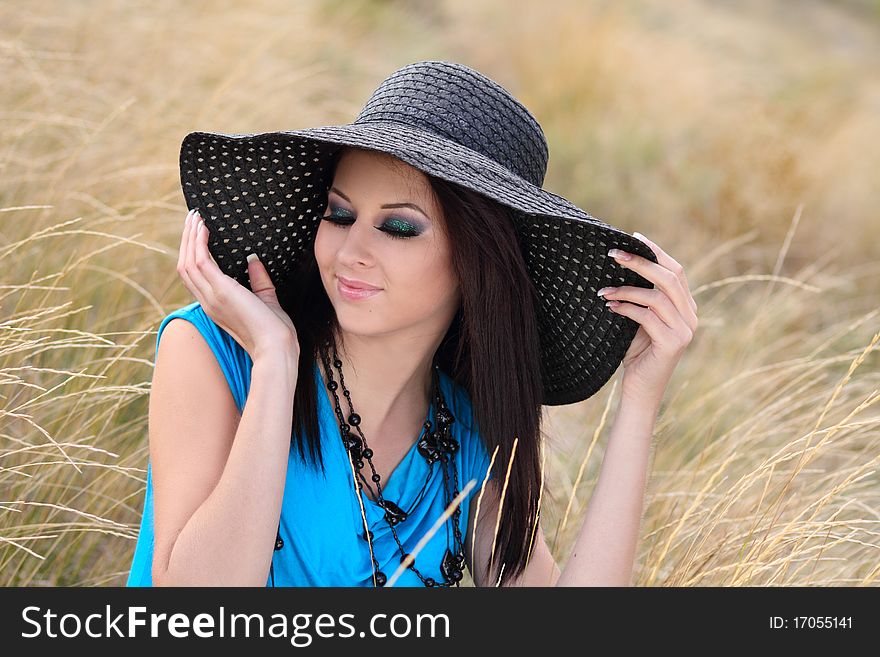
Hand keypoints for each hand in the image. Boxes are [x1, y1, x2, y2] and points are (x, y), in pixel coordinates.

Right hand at [177, 208, 300, 361]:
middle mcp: (208, 302)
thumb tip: (254, 261)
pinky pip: (200, 261)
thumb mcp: (267, 301)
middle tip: (192, 219)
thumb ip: (259, 282)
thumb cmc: (274, 331)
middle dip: (186, 241)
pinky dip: (199, 243)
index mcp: (216, 305)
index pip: (194, 277)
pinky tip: (203, 228)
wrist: (277, 348)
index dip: (191, 255)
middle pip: (185, 266)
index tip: (196, 234)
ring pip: (187, 262)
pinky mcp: (221, 291)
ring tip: (195, 218)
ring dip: (189, 238)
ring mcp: (212, 297)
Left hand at [599, 232, 697, 407]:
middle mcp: (691, 316)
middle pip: (669, 277)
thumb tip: (621, 265)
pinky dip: (626, 308)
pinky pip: (647, 317)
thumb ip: (640, 297)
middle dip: (640, 262)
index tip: (633, 237)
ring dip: (626, 290)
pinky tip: (609, 307)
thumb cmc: (635, 353)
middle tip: (613, 254)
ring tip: (603, 291)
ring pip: (656, 296)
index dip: (655, 252)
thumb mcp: (638, 319)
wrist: (640, 389)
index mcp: (686, 307)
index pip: (675, 270)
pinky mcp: (673, 343)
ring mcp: (685, 330)